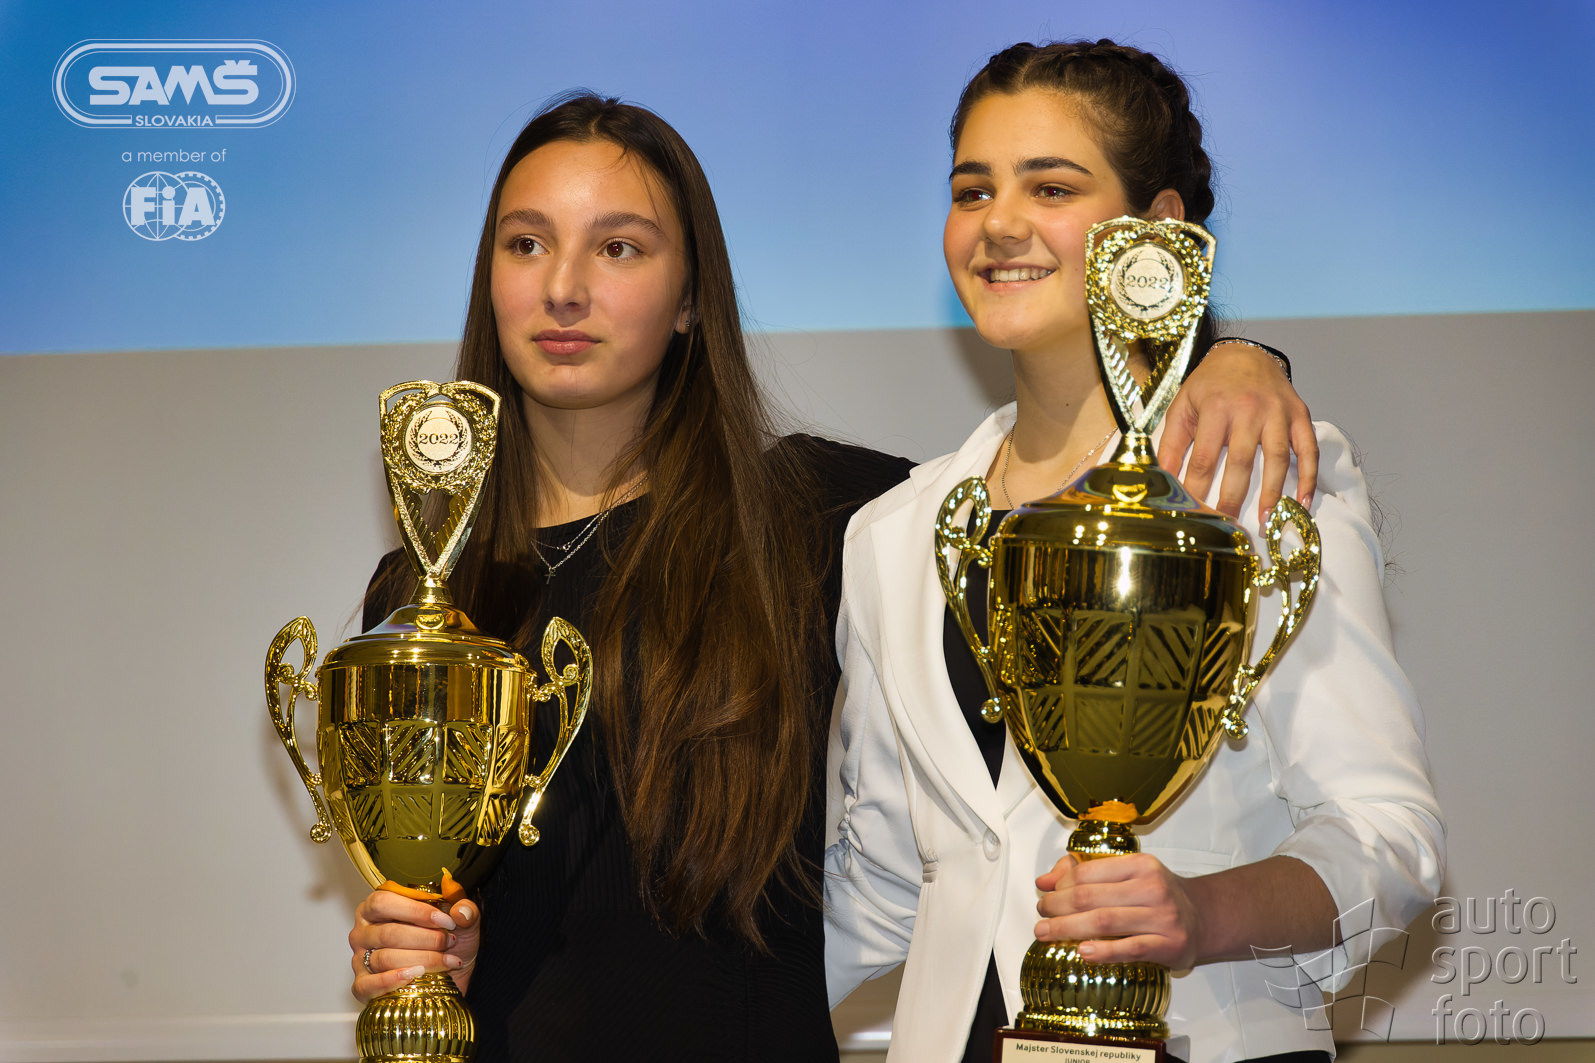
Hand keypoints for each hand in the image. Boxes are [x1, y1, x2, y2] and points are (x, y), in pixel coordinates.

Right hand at [348, 889, 480, 1002]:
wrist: (450, 976)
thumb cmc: (448, 943)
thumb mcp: (462, 922)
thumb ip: (465, 909)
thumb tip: (460, 911)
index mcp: (377, 906)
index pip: (384, 902)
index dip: (416, 911)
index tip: (446, 921)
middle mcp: (363, 931)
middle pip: (387, 933)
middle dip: (425, 938)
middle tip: (449, 942)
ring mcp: (359, 959)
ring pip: (384, 958)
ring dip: (421, 960)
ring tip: (445, 960)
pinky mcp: (362, 986)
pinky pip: (368, 985)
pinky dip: (392, 981)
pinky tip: (415, 976)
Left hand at [1034, 853, 1201, 970]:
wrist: (1202, 919)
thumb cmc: (1158, 896)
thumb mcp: (1128, 875)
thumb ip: (1086, 873)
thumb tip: (1044, 880)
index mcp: (1140, 865)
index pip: (1089, 872)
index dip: (1060, 885)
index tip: (1046, 894)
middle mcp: (1152, 888)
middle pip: (1091, 897)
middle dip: (1058, 907)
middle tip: (1041, 916)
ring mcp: (1162, 917)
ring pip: (1105, 922)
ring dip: (1069, 928)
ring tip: (1047, 933)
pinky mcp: (1169, 945)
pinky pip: (1130, 948)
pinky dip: (1104, 951)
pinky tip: (1083, 952)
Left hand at [1160, 341, 1316, 522]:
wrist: (1245, 354)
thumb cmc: (1210, 385)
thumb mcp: (1182, 406)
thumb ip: (1172, 442)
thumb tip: (1162, 478)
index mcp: (1215, 407)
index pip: (1204, 457)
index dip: (1197, 488)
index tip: (1193, 513)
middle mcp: (1248, 409)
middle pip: (1240, 462)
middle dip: (1232, 497)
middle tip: (1226, 524)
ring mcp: (1277, 412)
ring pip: (1276, 458)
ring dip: (1272, 493)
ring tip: (1264, 521)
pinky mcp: (1300, 415)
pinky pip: (1308, 449)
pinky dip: (1308, 477)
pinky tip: (1302, 502)